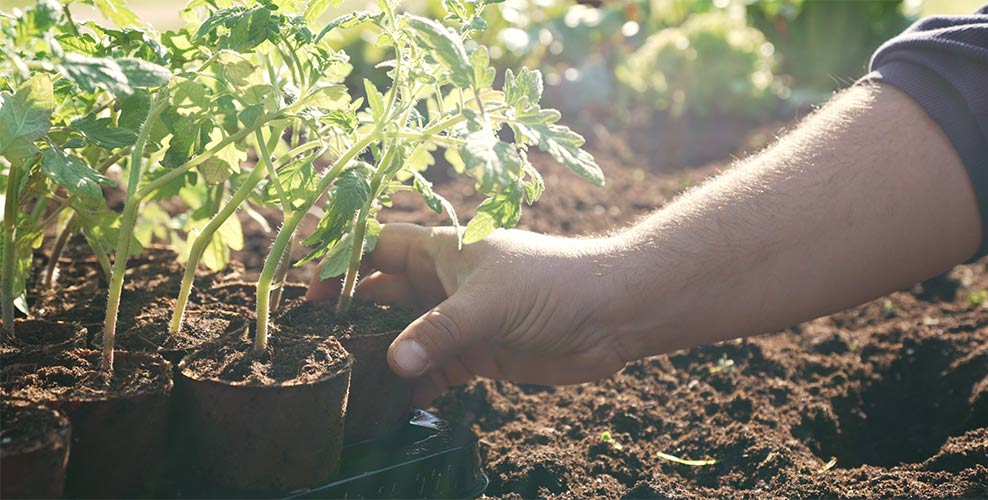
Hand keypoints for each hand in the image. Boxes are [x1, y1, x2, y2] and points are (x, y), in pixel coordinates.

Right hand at [307, 223, 631, 405]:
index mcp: (442, 250)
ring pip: (406, 336)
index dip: (341, 261)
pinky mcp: (478, 354)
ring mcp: (459, 320)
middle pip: (383, 294)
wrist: (611, 314)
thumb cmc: (551, 283)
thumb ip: (440, 331)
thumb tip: (393, 363)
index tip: (305, 289)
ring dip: (381, 354)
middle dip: (351, 314)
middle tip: (312, 342)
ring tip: (342, 379)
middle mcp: (443, 283)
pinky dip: (416, 384)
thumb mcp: (489, 302)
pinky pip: (434, 369)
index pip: (377, 247)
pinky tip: (395, 402)